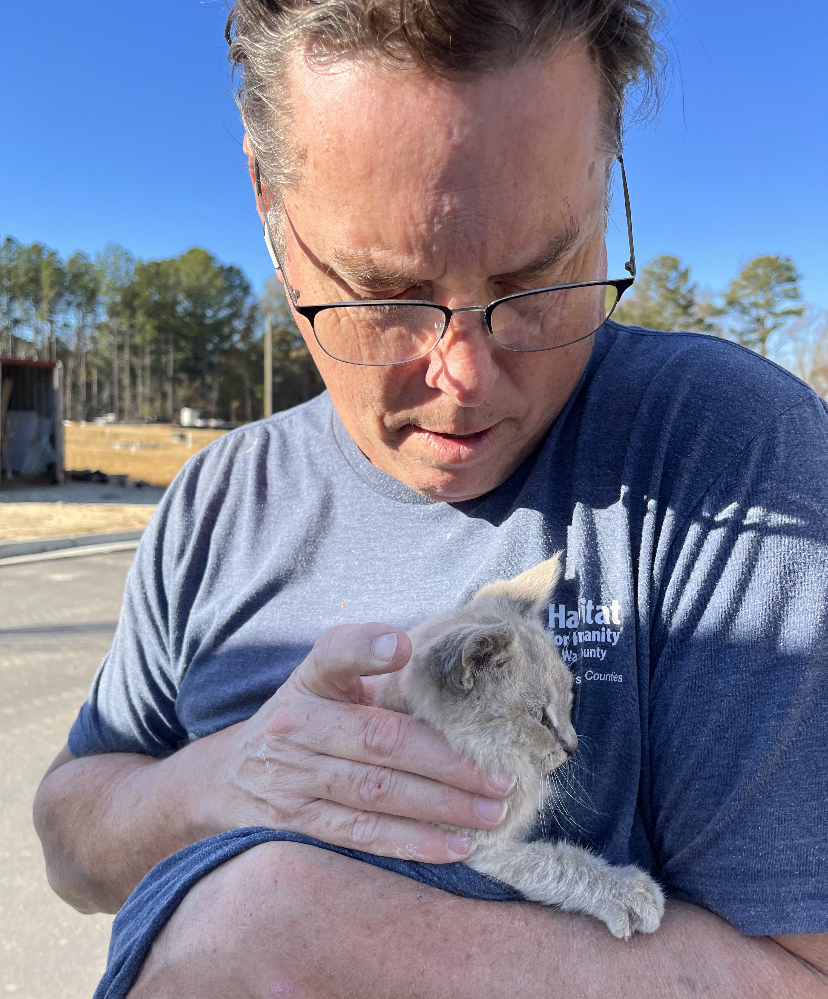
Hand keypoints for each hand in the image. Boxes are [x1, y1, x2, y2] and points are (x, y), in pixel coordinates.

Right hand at [198, 624, 513, 861]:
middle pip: (378, 742)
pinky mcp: (295, 823)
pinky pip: (360, 836)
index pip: (333, 655)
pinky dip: (412, 843)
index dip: (365, 648)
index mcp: (309, 679)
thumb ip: (373, 670)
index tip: (401, 645)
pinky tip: (456, 846)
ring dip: (441, 807)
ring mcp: (291, 778)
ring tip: (492, 812)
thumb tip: (443, 665)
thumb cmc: (305, 718)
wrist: (229, 775)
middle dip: (447, 762)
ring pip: (375, 793)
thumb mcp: (325, 682)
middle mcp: (294, 725)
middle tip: (501, 776)